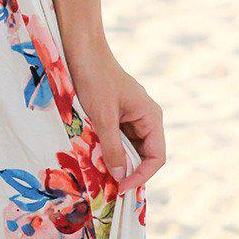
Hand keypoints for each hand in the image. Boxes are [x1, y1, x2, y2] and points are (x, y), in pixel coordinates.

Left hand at [63, 35, 165, 198]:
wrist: (82, 50)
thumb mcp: (103, 117)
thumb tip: (120, 175)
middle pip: (144, 155)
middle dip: (128, 171)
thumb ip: (112, 147)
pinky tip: (95, 157)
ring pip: (129, 149)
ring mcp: (131, 117)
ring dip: (117, 161)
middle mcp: (145, 118)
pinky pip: (117, 139)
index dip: (141, 175)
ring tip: (100, 174)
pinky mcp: (116, 115)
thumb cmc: (95, 79)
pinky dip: (108, 150)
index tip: (122, 187)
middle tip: (109, 187)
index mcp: (151, 117)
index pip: (156, 157)